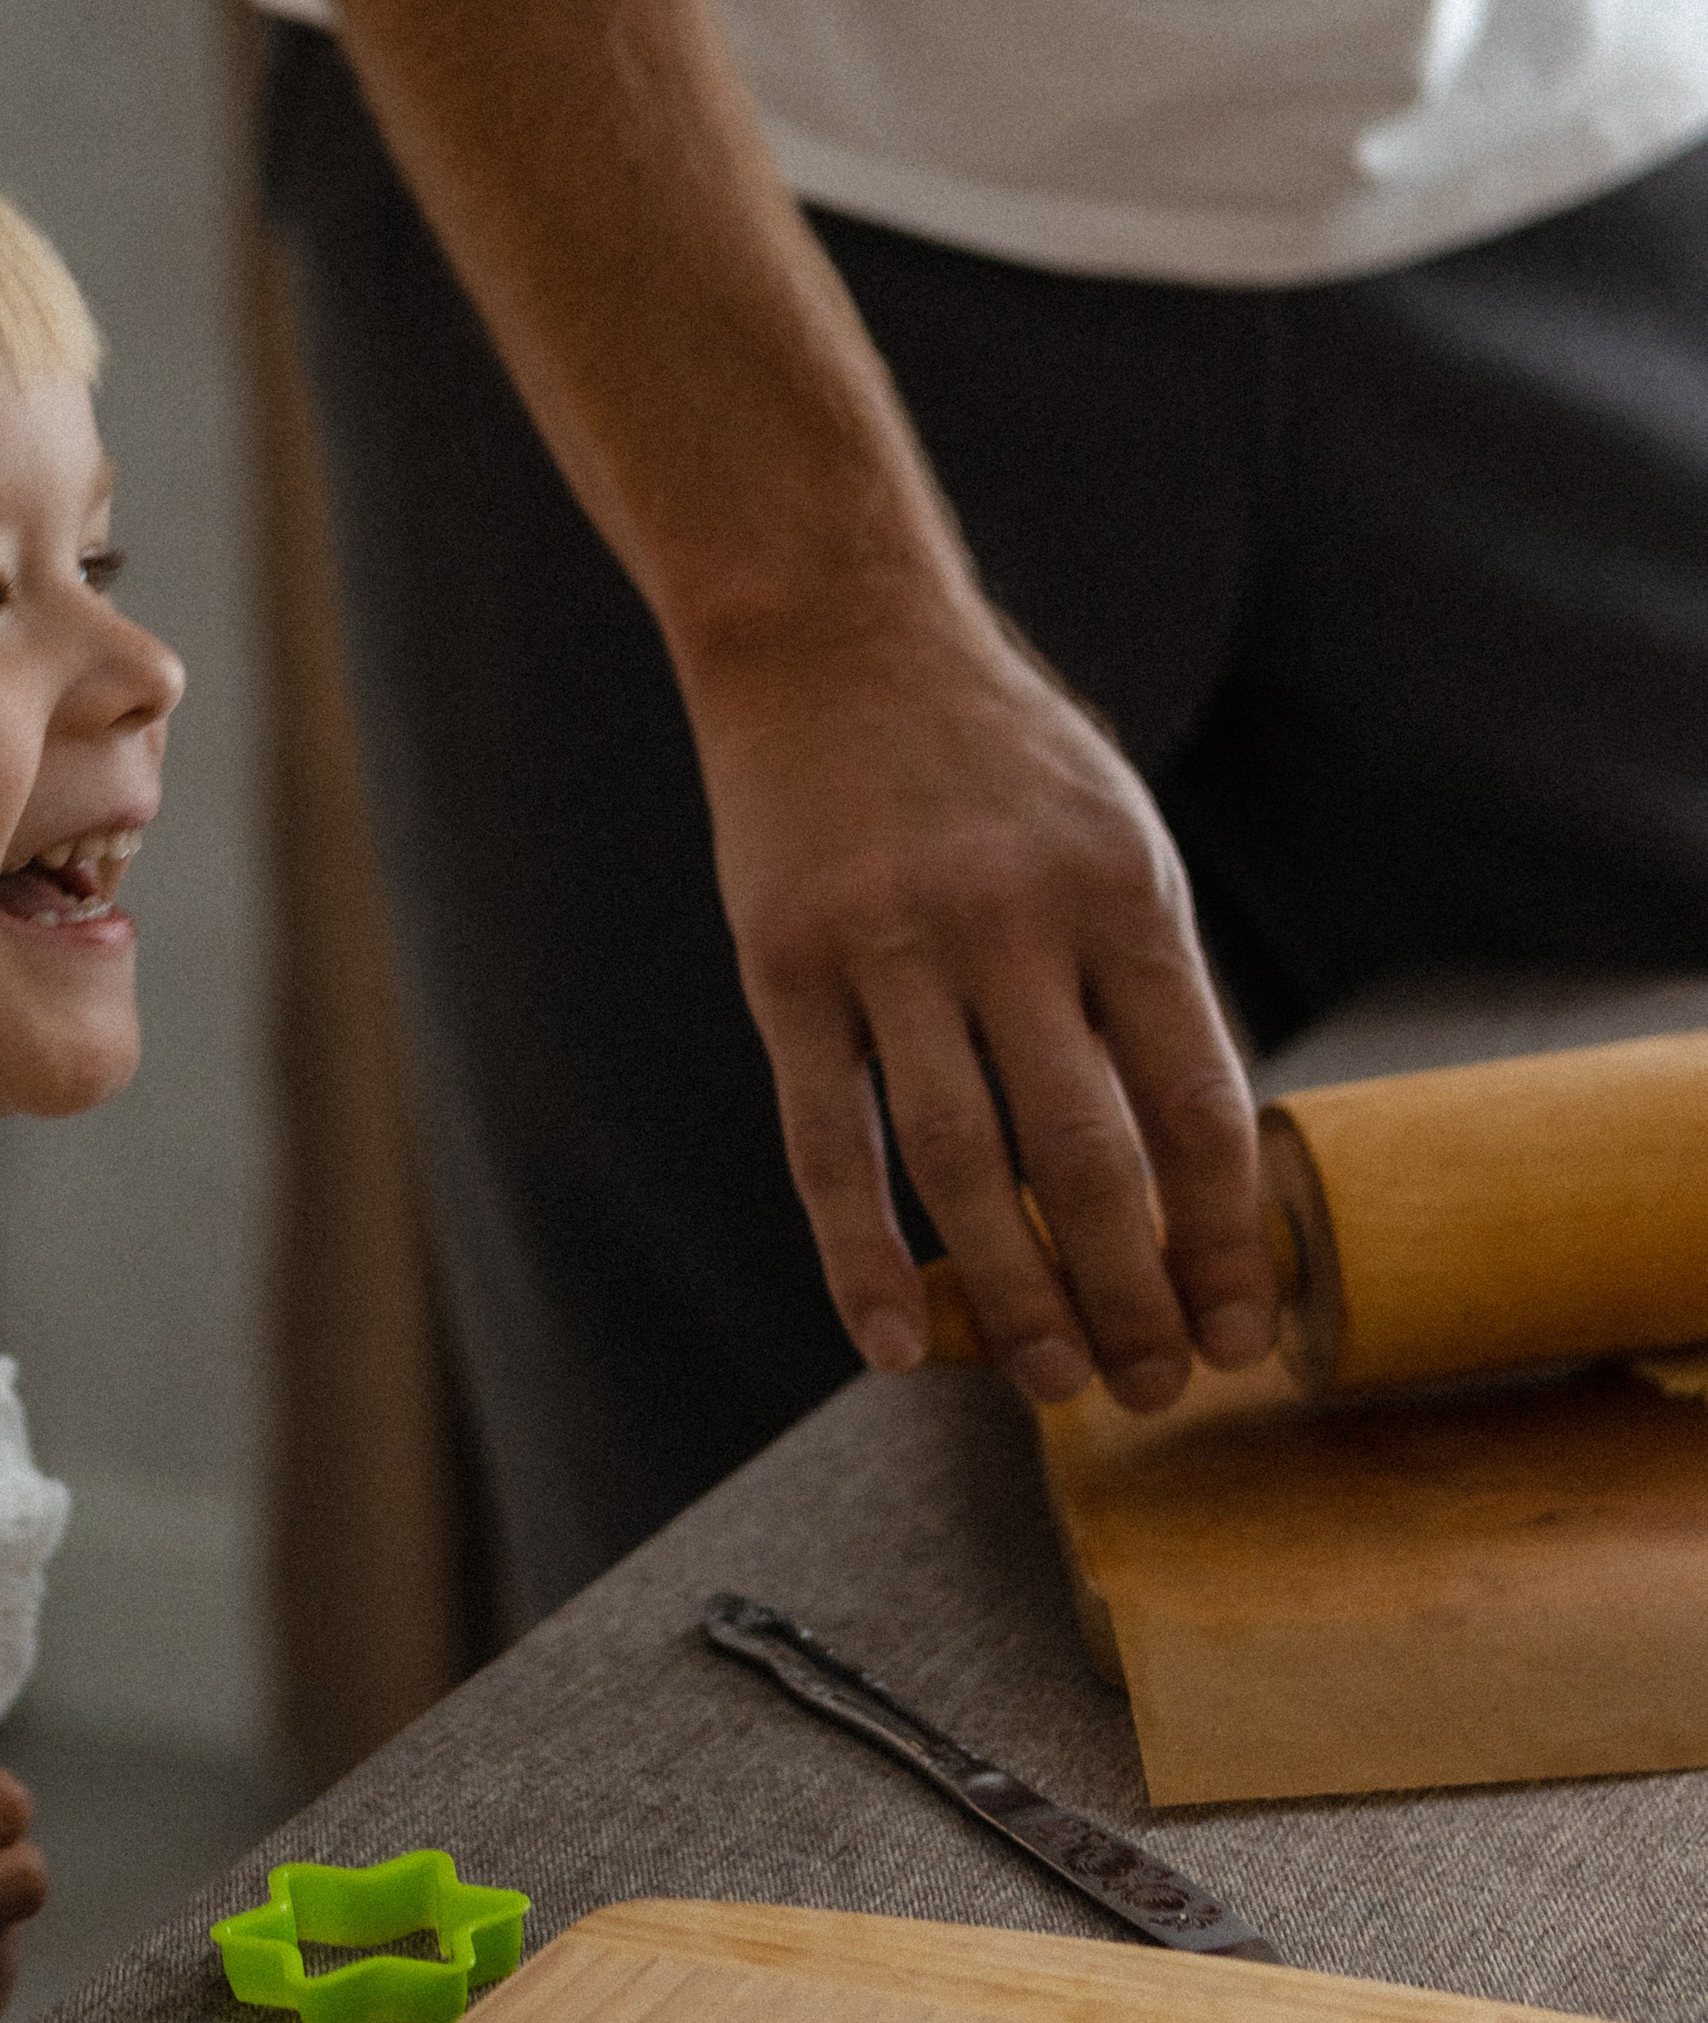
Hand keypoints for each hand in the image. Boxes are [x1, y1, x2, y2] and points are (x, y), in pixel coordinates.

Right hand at [689, 581, 1275, 1411]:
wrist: (830, 634)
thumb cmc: (990, 758)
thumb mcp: (1109, 835)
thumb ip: (1143, 987)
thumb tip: (1194, 1174)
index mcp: (1120, 889)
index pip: (1192, 1100)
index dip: (1219, 1235)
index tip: (1239, 1331)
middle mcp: (1010, 917)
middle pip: (1086, 1151)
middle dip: (1128, 1290)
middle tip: (1153, 1387)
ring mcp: (888, 941)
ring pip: (962, 1163)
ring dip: (1014, 1295)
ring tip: (1053, 1384)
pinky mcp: (783, 964)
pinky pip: (826, 1140)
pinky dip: (860, 1254)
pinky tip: (896, 1338)